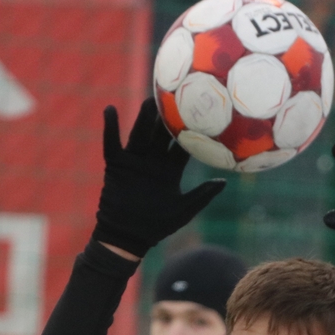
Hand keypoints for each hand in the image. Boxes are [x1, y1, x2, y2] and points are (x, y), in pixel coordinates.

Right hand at [92, 99, 225, 257]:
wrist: (127, 237)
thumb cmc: (157, 226)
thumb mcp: (184, 210)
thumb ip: (202, 195)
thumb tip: (224, 181)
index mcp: (170, 170)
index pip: (182, 146)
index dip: (192, 131)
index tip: (203, 112)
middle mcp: (153, 161)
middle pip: (161, 134)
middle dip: (168, 117)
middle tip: (176, 96)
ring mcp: (134, 161)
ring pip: (140, 134)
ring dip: (144, 119)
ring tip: (150, 101)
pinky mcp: (116, 165)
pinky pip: (111, 143)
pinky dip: (110, 127)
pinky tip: (110, 109)